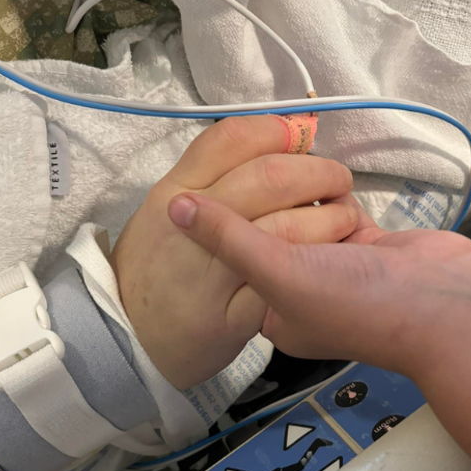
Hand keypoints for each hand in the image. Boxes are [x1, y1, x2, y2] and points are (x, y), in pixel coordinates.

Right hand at [111, 116, 358, 389]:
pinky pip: (288, 279)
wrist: (126, 339)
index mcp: (173, 190)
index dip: (277, 130)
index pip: (229, 140)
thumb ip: (209, 179)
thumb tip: (270, 138)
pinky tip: (332, 255)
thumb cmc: (154, 269)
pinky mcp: (233, 315)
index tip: (304, 132)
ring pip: (283, 226)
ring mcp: (210, 272)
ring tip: (343, 215)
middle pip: (267, 177)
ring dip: (327, 216)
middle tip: (336, 177)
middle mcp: (188, 224)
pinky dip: (317, 260)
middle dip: (316, 171)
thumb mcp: (165, 211)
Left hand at [163, 192, 470, 376]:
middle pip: (270, 235)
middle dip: (266, 204)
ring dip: (304, 195)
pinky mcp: (370, 245)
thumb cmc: (359, 303)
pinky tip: (332, 179)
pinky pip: (339, 210)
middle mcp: (304, 291)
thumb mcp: (279, 274)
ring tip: (295, 170)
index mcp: (276, 313)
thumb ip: (229, 239)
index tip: (209, 191)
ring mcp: (339, 267)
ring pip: (305, 217)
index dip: (224, 228)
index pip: (235, 263)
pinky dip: (338, 195)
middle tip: (252, 170)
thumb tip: (173, 206)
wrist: (444, 305)